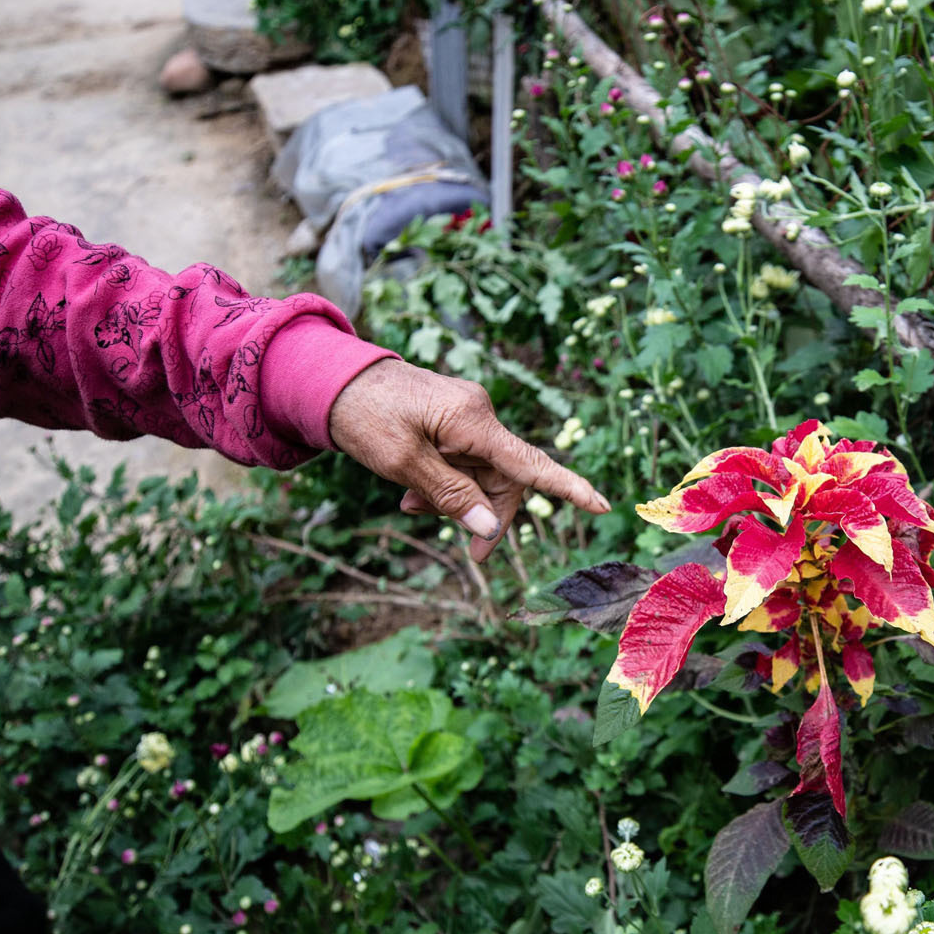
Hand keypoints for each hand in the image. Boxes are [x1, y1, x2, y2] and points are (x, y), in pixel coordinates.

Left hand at [327, 359, 608, 561]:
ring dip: (455, 501)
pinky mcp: (452, 419)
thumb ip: (449, 496)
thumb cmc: (363, 415)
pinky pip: (463, 462)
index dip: (567, 488)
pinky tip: (412, 494)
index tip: (602, 504)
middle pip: (506, 479)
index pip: (529, 462)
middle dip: (483, 514)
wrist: (331, 380)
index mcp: (471, 420)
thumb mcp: (402, 464)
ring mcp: (465, 416)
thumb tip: (489, 528)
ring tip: (411, 508)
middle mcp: (477, 414)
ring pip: (482, 475)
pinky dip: (445, 484)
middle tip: (468, 554)